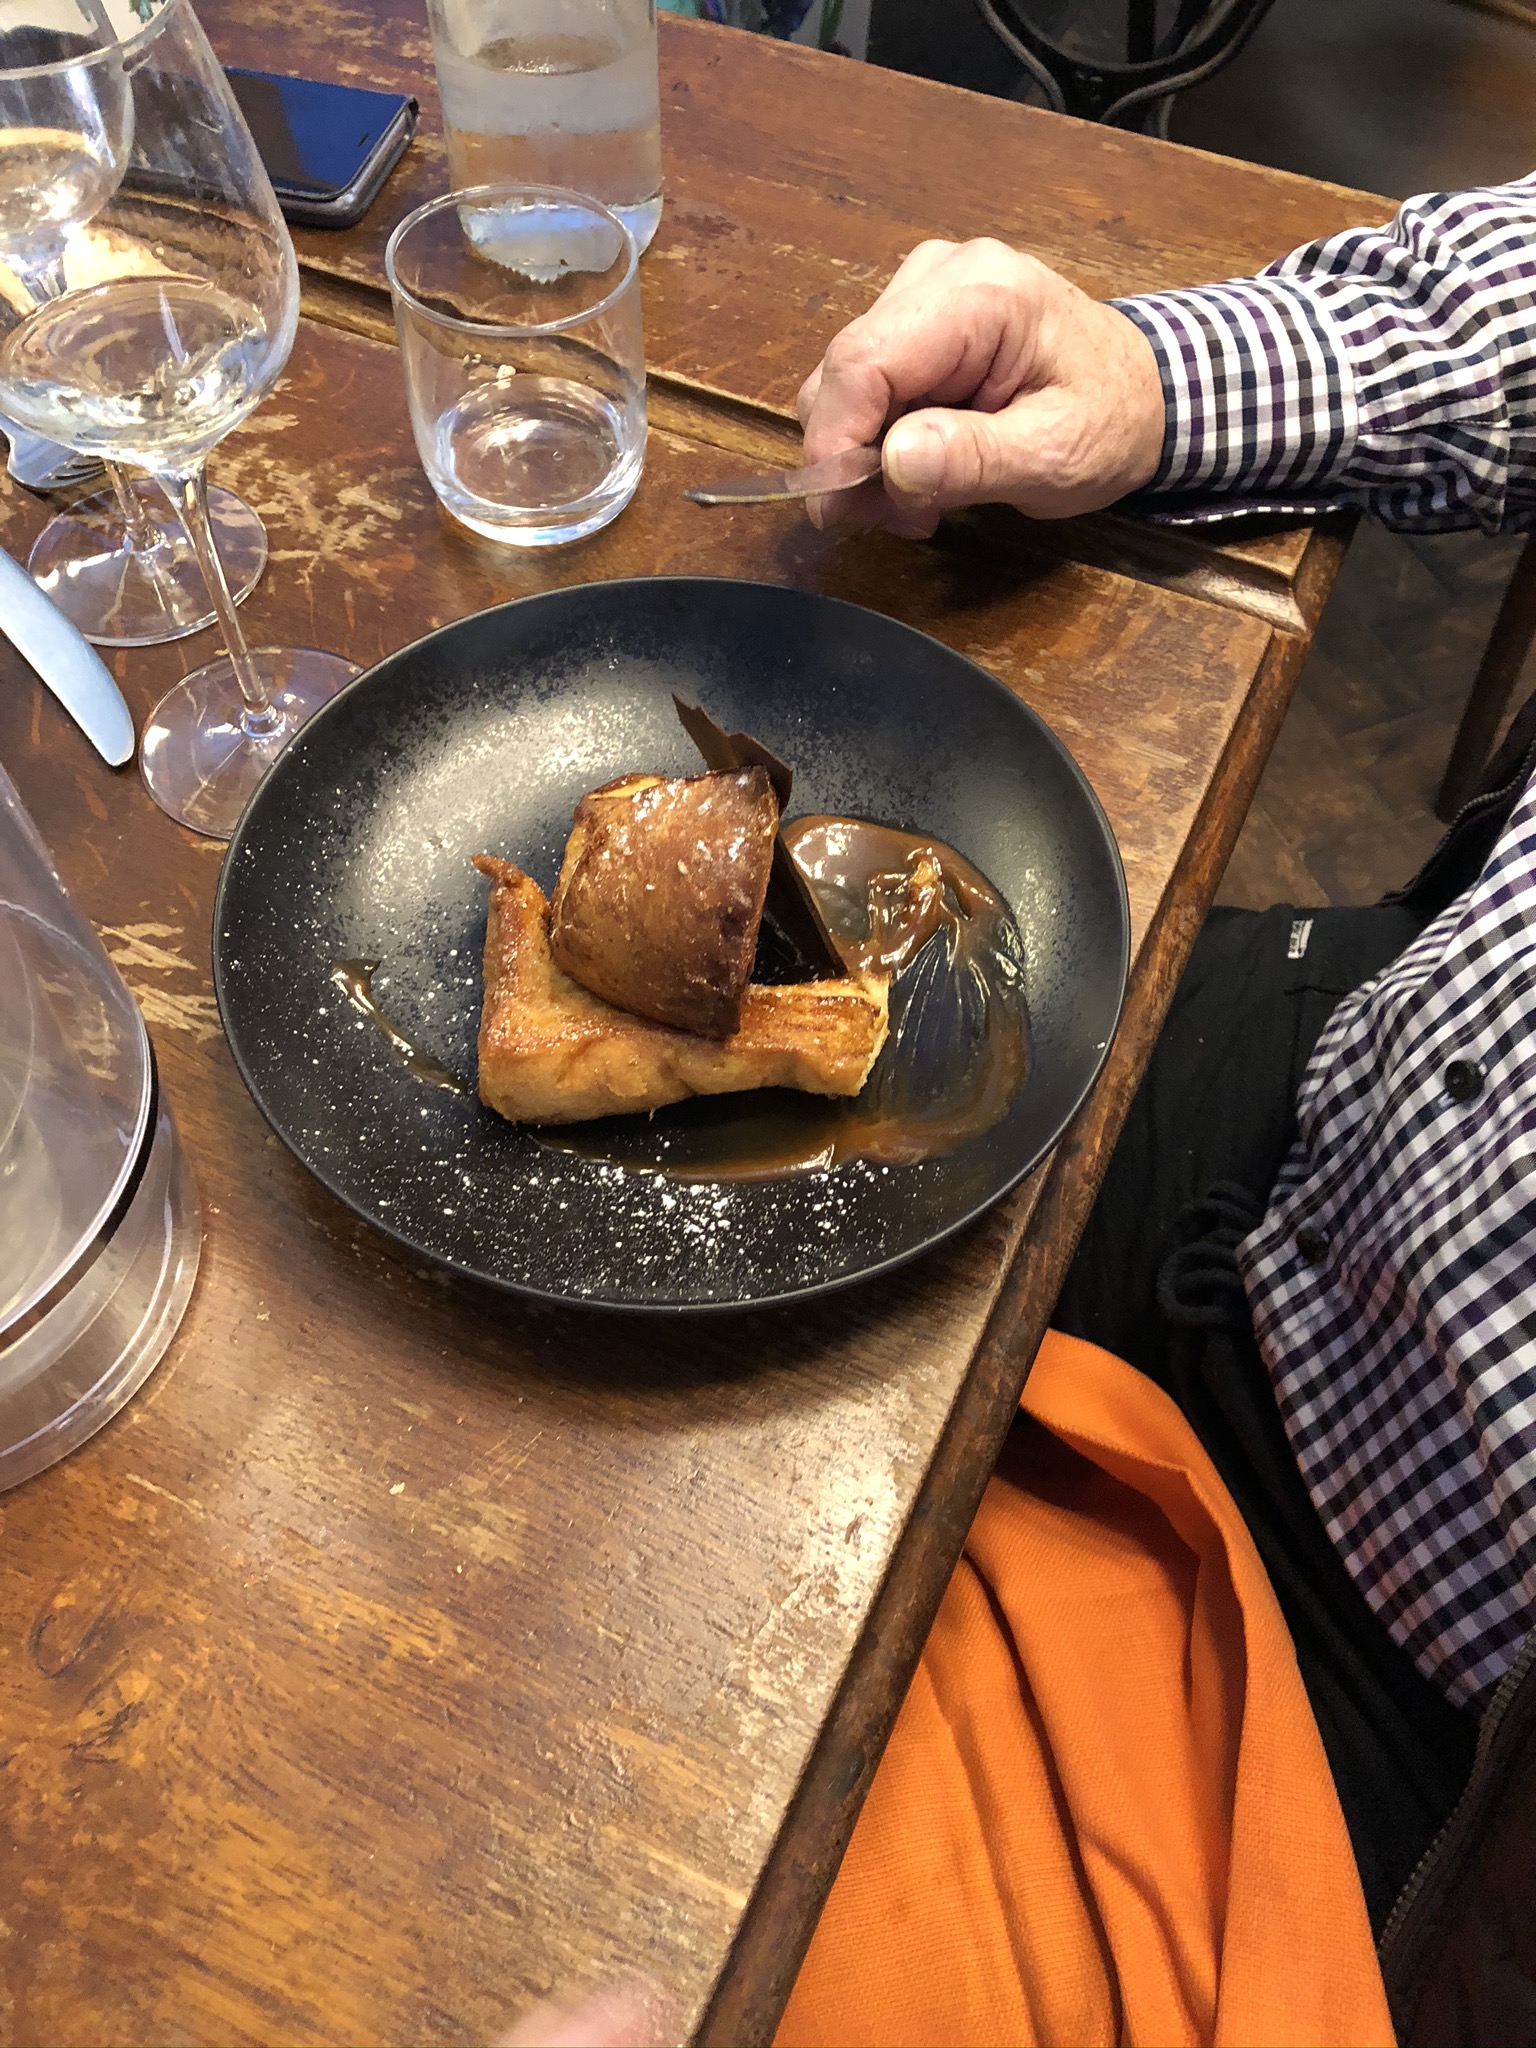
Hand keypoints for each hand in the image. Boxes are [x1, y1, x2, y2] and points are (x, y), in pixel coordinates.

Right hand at [796, 238, 1165, 537]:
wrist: (1147, 391)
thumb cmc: (1112, 419)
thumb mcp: (1053, 455)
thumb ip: (973, 459)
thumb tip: (893, 462)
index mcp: (982, 294)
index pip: (865, 361)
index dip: (835, 441)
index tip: (839, 512)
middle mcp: (941, 274)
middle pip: (844, 369)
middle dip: (851, 456)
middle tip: (896, 519)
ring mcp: (925, 289)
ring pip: (845, 379)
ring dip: (864, 454)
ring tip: (918, 502)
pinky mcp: (918, 318)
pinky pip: (867, 382)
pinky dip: (879, 438)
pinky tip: (922, 470)